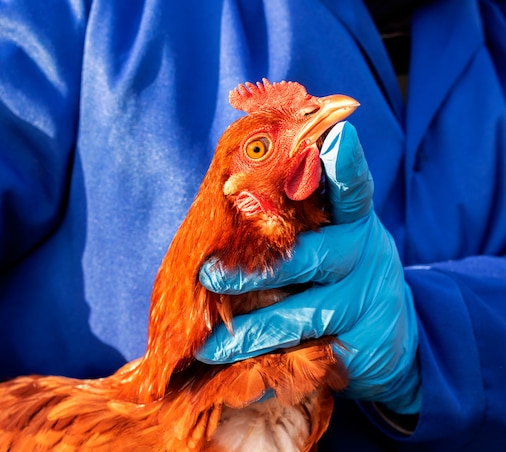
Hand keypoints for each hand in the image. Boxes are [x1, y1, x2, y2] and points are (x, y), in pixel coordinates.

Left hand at [197, 122, 420, 413]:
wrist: (392, 337)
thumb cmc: (339, 272)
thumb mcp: (330, 236)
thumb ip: (294, 216)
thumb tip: (227, 189)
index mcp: (352, 220)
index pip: (352, 187)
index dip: (344, 164)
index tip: (334, 137)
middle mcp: (362, 254)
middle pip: (310, 256)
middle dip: (254, 269)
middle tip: (208, 275)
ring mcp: (364, 303)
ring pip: (299, 316)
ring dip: (248, 331)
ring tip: (207, 345)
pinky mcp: (360, 348)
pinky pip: (305, 359)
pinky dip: (266, 367)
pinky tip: (234, 376)